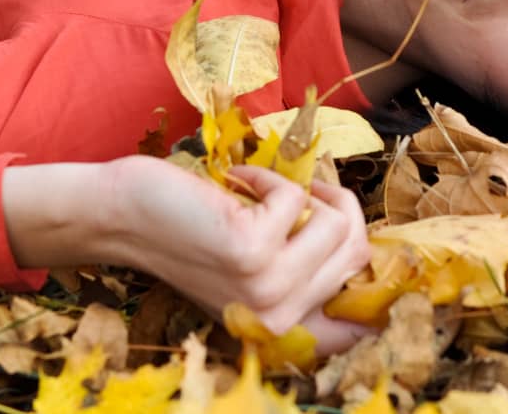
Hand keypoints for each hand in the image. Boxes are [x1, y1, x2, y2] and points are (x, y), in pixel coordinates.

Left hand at [2, 157, 372, 352]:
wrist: (126, 216)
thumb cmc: (191, 232)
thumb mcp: (254, 267)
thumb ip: (304, 269)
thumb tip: (366, 243)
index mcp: (283, 329)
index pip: (358, 329)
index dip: (381, 286)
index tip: (366, 243)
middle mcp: (279, 320)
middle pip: (358, 251)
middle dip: (338, 205)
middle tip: (302, 189)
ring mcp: (266, 289)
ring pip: (338, 223)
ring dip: (305, 188)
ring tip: (264, 189)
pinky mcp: (251, 251)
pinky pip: (297, 197)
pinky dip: (268, 177)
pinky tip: (234, 184)